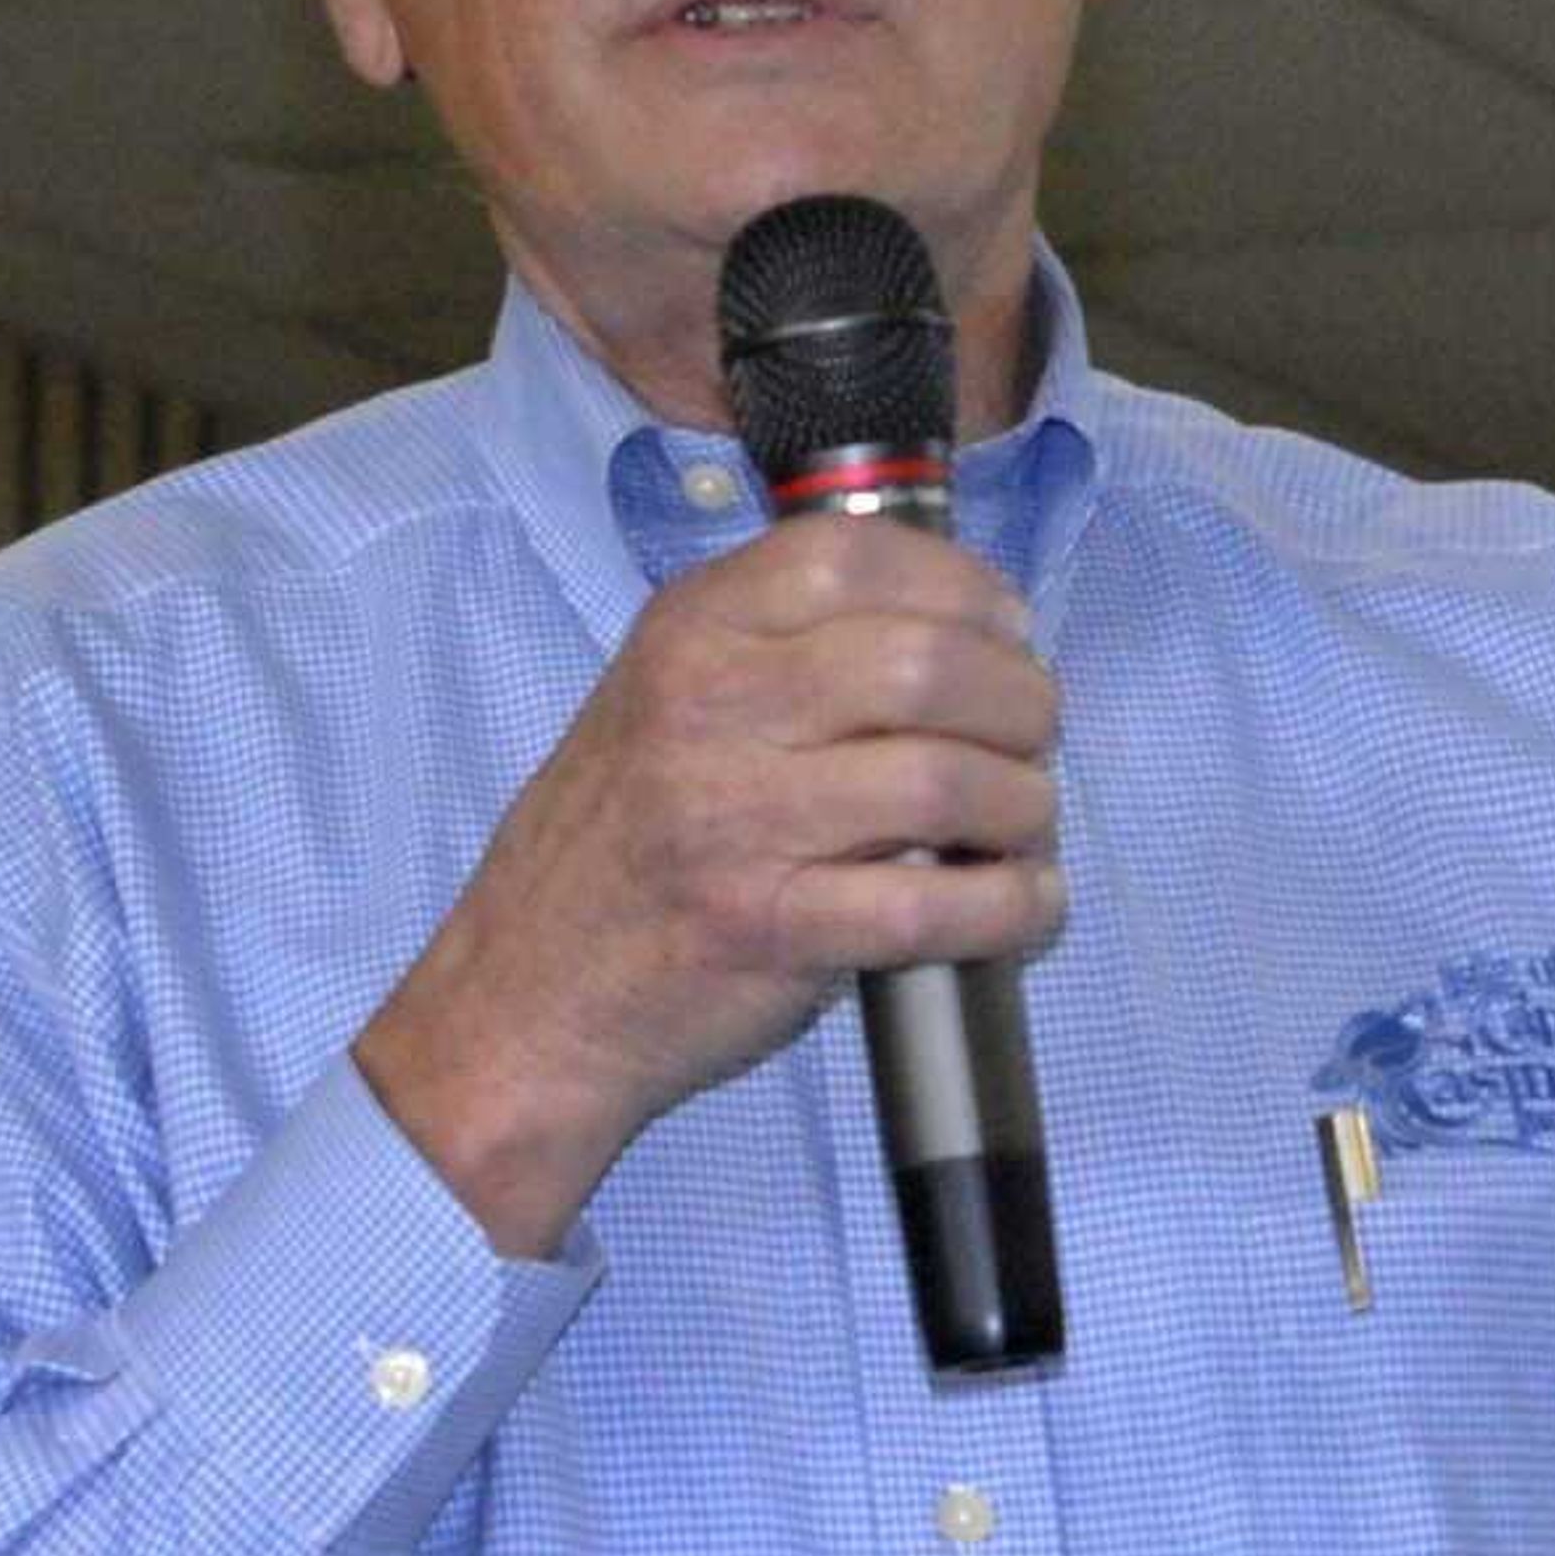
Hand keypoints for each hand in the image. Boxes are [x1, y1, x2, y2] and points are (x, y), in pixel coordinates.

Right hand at [355, 513, 1062, 1255]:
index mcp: (689, 631)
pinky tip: (1025, 907)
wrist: (522, 1000)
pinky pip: (935, 906)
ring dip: (1026, 805)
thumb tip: (957, 626)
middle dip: (1020, 701)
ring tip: (1025, 826)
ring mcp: (735, 818)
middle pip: (929, 662)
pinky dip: (1012, 906)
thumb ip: (780, 646)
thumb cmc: (619, 849)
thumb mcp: (663, 699)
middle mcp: (709, 706)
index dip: (966, 587)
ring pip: (949, 780)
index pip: (854, 555)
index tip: (1006, 632)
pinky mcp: (768, 927)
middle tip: (1032, 739)